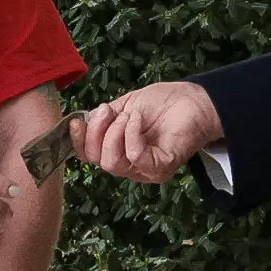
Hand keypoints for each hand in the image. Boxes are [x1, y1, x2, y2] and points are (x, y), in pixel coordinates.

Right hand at [71, 82, 222, 183]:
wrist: (194, 100)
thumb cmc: (163, 103)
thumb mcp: (125, 105)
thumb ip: (104, 117)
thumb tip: (83, 121)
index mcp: (118, 151)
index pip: (89, 156)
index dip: (78, 141)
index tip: (76, 121)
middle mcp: (130, 165)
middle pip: (98, 161)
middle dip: (97, 132)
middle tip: (109, 111)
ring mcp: (146, 170)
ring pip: (113, 164)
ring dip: (114, 133)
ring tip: (128, 115)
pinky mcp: (161, 167)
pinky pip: (136, 157)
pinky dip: (131, 135)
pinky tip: (137, 119)